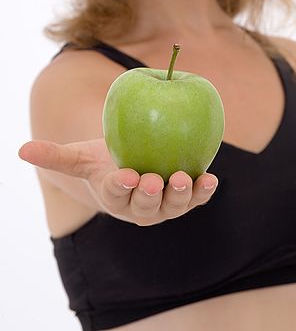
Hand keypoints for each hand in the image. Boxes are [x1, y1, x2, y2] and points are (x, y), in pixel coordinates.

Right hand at [18, 138, 217, 225]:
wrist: (132, 166)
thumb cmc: (104, 161)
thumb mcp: (81, 157)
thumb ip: (56, 156)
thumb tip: (23, 149)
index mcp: (115, 197)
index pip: (115, 194)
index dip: (120, 187)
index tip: (124, 176)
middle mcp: (141, 207)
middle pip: (145, 205)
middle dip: (149, 196)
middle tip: (153, 181)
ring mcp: (165, 205)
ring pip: (173, 206)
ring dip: (181, 195)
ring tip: (185, 178)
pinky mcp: (186, 198)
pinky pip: (197, 198)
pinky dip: (205, 192)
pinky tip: (211, 179)